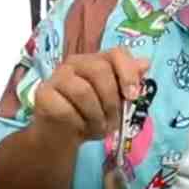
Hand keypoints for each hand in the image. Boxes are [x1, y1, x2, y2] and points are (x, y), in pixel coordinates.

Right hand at [29, 47, 148, 145]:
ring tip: (97, 127)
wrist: (61, 135)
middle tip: (113, 121)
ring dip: (96, 116)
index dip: (128, 73)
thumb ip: (128, 82)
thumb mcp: (114, 102)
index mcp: (95, 61)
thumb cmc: (90, 115)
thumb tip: (145, 63)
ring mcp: (57, 77)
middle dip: (111, 101)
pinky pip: (67, 109)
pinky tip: (79, 128)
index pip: (116, 53)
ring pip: (84, 92)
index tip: (133, 96)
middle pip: (100, 71)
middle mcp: (75, 63)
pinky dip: (79, 124)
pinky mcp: (43, 94)